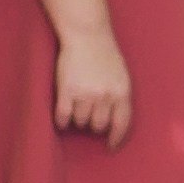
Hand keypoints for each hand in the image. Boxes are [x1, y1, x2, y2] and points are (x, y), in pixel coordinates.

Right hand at [53, 28, 132, 148]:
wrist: (87, 36)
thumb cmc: (106, 56)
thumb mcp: (122, 77)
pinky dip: (62, 121)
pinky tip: (62, 119)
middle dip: (94, 125)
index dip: (116, 138)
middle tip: (89, 116)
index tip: (111, 146)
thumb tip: (115, 122)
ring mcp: (85, 94)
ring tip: (76, 109)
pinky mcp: (66, 91)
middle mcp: (105, 96)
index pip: (122, 124)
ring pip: (80, 122)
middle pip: (98, 126)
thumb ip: (120, 97)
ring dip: (78, 120)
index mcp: (122, 93)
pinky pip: (63, 116)